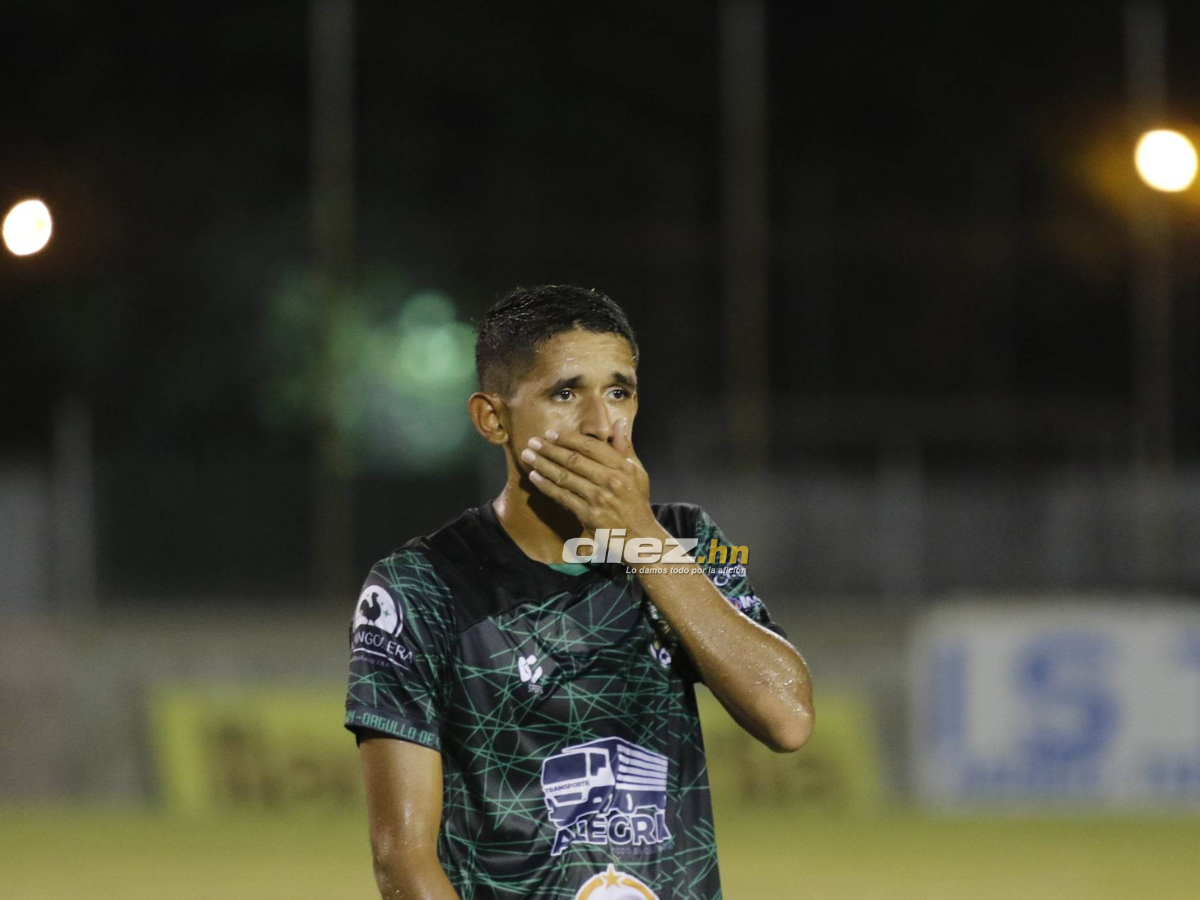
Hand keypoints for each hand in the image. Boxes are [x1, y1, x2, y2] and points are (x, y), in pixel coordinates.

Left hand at [520, 418, 656, 535]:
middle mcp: (610, 480)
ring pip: (565, 477)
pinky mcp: (588, 514)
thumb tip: (618, 422)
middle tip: (532, 441)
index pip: (591, 447)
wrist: (639, 535)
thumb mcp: (637, 472)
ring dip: (543, 465)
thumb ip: (625, 447)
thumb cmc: (635, 501)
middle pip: (574, 460)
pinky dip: (546, 486)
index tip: (550, 433)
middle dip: (550, 449)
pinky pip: (562, 496)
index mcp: (622, 467)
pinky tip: (535, 476)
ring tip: (527, 456)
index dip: (568, 438)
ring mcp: (598, 498)